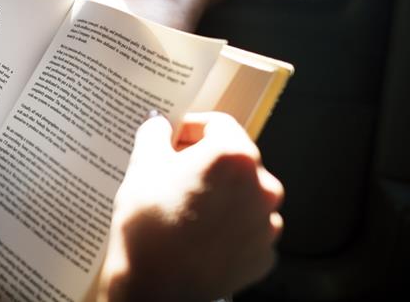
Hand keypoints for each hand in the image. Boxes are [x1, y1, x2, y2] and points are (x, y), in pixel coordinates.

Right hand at [100, 112, 283, 301]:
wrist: (155, 285)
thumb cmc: (148, 223)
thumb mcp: (142, 165)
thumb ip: (155, 134)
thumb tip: (160, 126)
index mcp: (234, 156)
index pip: (217, 125)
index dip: (191, 128)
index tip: (174, 138)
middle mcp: (262, 185)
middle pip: (235, 160)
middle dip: (206, 163)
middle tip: (175, 174)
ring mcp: (267, 222)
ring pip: (244, 195)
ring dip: (221, 195)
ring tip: (187, 208)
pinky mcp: (264, 253)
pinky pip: (247, 228)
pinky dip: (228, 227)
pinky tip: (200, 233)